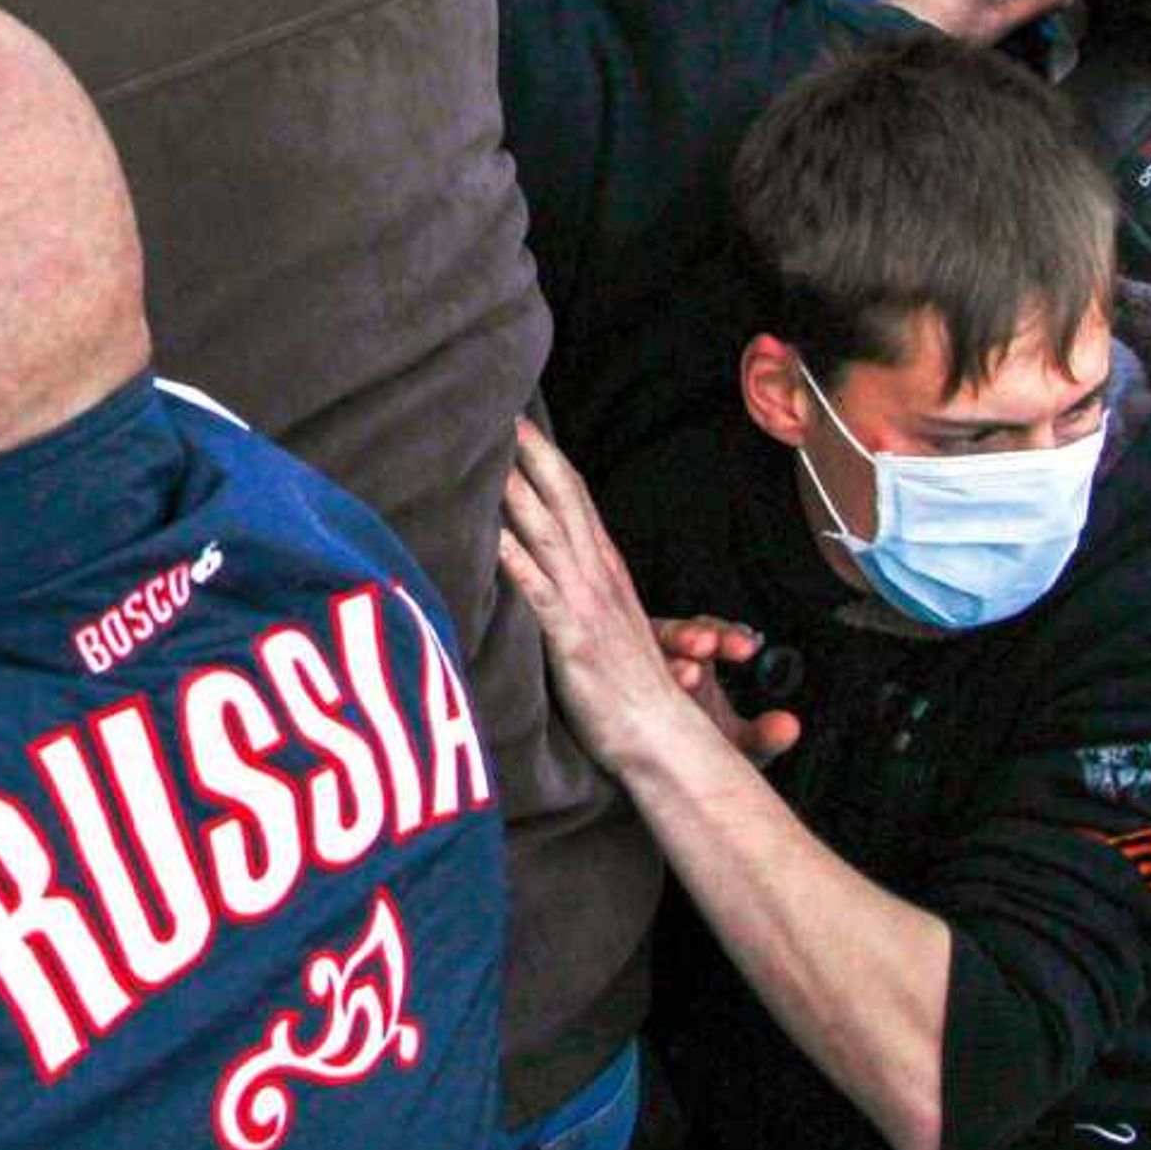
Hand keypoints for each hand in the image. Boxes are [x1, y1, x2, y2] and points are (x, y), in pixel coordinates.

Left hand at [497, 422, 799, 786]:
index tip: (518, 420)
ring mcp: (585, 605)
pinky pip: (540, 595)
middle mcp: (597, 576)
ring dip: (516, 493)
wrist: (663, 736)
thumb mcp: (604, 621)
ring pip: (547, 534)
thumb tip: (540, 556)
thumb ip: (576, 586)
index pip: (574, 497)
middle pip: (560, 499)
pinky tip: (492, 539)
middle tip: (498, 413)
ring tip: (487, 455)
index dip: (545, 456)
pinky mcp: (573, 641)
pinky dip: (517, 563)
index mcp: (605, 567)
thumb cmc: (629, 687)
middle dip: (530, 454)